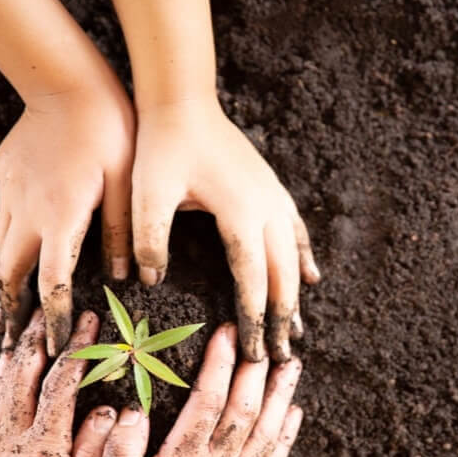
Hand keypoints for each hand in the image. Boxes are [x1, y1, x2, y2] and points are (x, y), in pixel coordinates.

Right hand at [0, 84, 133, 354]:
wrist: (66, 80)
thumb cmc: (108, 130)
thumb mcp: (125, 185)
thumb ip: (123, 232)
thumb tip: (128, 276)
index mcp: (61, 219)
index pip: (52, 283)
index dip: (51, 318)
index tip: (51, 346)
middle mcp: (28, 213)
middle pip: (10, 274)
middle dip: (10, 311)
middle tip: (10, 341)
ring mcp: (11, 193)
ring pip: (1, 248)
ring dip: (5, 281)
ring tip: (8, 308)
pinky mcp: (5, 175)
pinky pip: (3, 218)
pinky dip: (8, 244)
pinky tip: (16, 251)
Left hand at [0, 309, 116, 456]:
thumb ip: (91, 456)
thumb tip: (106, 411)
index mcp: (44, 446)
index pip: (62, 384)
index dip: (78, 350)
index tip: (91, 324)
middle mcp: (14, 436)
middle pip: (28, 373)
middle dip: (44, 338)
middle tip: (54, 310)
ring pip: (4, 383)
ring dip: (19, 350)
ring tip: (30, 324)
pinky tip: (3, 365)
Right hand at [91, 324, 301, 456]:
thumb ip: (119, 451)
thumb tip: (132, 410)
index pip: (207, 399)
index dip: (220, 363)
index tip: (227, 334)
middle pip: (245, 408)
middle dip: (256, 368)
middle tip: (267, 338)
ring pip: (268, 430)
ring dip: (281, 394)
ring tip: (293, 364)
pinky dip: (287, 436)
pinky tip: (295, 414)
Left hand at [131, 96, 319, 360]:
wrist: (183, 101)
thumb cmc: (163, 146)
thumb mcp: (147, 193)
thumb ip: (149, 238)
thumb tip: (150, 279)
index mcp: (241, 214)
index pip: (253, 280)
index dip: (255, 318)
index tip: (257, 352)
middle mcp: (267, 208)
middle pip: (282, 276)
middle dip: (282, 318)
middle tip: (283, 356)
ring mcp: (273, 197)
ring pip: (294, 257)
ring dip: (295, 296)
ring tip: (299, 329)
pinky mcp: (270, 189)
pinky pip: (296, 231)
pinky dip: (303, 258)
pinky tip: (310, 276)